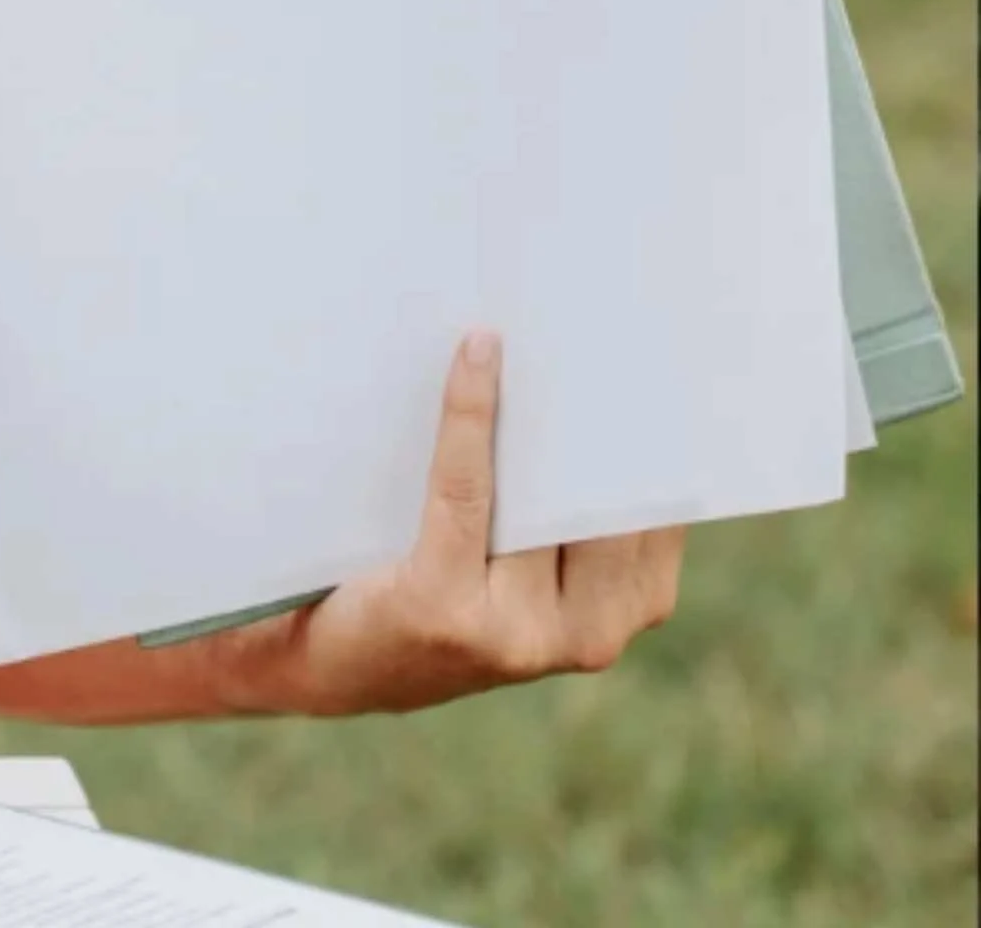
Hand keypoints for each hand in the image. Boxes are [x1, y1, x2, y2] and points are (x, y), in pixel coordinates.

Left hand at [252, 332, 685, 717]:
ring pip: (542, 491)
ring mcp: (519, 633)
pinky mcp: (447, 607)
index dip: (652, 429)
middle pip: (606, 496)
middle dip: (598, 410)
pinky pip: (468, 487)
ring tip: (531, 327)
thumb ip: (569, 504)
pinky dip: (471, 411)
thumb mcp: (525, 559)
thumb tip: (599, 381)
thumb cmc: (435, 585)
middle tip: (591, 319)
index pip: (659, 505)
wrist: (328, 667)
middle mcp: (591, 635)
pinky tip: (473, 355)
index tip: (653, 352)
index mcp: (630, 611)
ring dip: (534, 402)